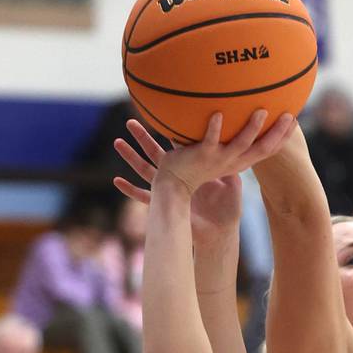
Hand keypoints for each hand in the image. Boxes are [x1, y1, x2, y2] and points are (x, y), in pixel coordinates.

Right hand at [114, 120, 243, 248]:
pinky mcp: (163, 206)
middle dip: (142, 140)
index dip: (168, 135)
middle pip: (155, 154)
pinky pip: (143, 197)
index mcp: (190, 172)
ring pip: (145, 170)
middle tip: (130, 123)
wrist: (218, 234)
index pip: (177, 148)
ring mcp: (167, 192)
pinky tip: (116, 181)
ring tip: (117, 142)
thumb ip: (229, 165)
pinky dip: (130, 190)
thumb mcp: (231, 184)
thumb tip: (236, 144)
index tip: (160, 118)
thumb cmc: (226, 211)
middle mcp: (176, 180)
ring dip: (131, 158)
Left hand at [152, 111, 295, 197]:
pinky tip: (217, 114)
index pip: (267, 150)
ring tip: (261, 111)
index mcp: (240, 162)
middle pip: (262, 148)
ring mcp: (219, 159)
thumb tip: (227, 108)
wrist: (173, 183)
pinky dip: (214, 128)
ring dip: (252, 128)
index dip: (282, 138)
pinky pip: (210, 140)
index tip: (294, 120)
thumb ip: (224, 135)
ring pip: (241, 144)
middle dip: (277, 133)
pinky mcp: (202, 155)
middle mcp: (233, 162)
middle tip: (289, 115)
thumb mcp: (215, 152)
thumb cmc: (193, 165)